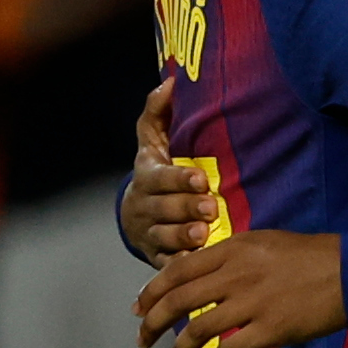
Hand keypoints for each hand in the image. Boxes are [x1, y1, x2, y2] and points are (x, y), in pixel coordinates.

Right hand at [118, 73, 226, 266]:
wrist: (138, 213)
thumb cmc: (157, 169)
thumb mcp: (153, 140)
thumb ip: (159, 112)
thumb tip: (170, 82)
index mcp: (147, 177)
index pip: (160, 178)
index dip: (179, 179)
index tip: (201, 178)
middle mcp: (145, 206)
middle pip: (163, 208)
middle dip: (185, 207)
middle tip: (209, 207)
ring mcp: (150, 233)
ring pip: (163, 237)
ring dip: (182, 237)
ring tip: (203, 235)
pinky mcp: (158, 256)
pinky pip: (167, 263)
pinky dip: (179, 265)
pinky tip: (196, 264)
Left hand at [137, 225, 347, 347]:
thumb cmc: (311, 256)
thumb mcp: (263, 243)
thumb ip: (230, 256)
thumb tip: (201, 275)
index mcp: (231, 250)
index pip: (177, 271)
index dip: (152, 292)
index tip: (140, 308)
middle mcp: (234, 275)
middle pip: (178, 300)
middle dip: (153, 322)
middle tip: (144, 339)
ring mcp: (251, 303)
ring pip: (197, 329)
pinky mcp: (270, 329)